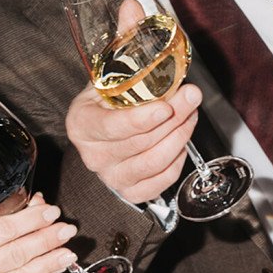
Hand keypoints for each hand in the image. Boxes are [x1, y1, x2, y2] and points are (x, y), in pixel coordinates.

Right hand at [65, 78, 202, 203]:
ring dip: (180, 136)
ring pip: (154, 162)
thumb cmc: (107, 102)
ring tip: (189, 116)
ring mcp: (111, 178)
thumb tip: (175, 81)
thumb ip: (137, 80)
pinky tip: (181, 143)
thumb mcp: (110, 82)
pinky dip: (178, 161)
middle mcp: (93, 156)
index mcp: (82, 125)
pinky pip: (163, 180)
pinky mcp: (130, 193)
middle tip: (190, 98)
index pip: (113, 126)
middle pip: (141, 141)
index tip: (166, 108)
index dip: (142, 119)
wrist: (101, 127)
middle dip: (173, 118)